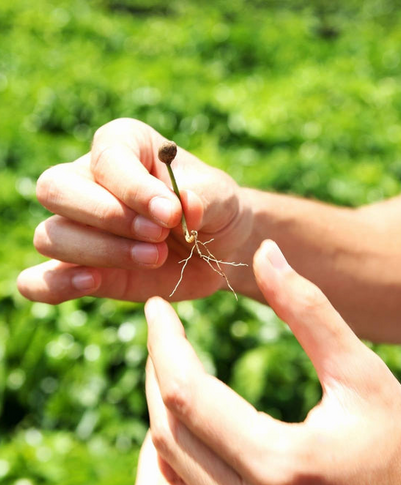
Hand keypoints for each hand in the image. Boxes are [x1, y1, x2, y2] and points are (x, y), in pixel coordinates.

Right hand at [17, 118, 252, 303]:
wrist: (220, 248)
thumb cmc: (215, 209)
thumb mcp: (221, 196)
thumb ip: (203, 197)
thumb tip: (182, 206)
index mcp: (124, 146)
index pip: (107, 158)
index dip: (134, 188)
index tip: (172, 214)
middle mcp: (91, 181)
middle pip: (56, 190)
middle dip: (108, 217)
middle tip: (158, 237)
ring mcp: (81, 227)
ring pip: (51, 235)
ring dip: (100, 252)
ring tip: (155, 258)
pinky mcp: (83, 269)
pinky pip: (41, 280)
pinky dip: (56, 285)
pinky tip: (92, 283)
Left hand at [139, 239, 400, 484]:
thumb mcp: (361, 371)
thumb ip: (309, 310)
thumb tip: (266, 253)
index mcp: (278, 461)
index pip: (187, 393)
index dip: (164, 342)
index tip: (157, 306)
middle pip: (168, 427)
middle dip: (155, 368)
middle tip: (161, 326)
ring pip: (168, 460)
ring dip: (160, 402)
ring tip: (168, 356)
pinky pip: (183, 484)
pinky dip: (175, 439)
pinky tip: (187, 407)